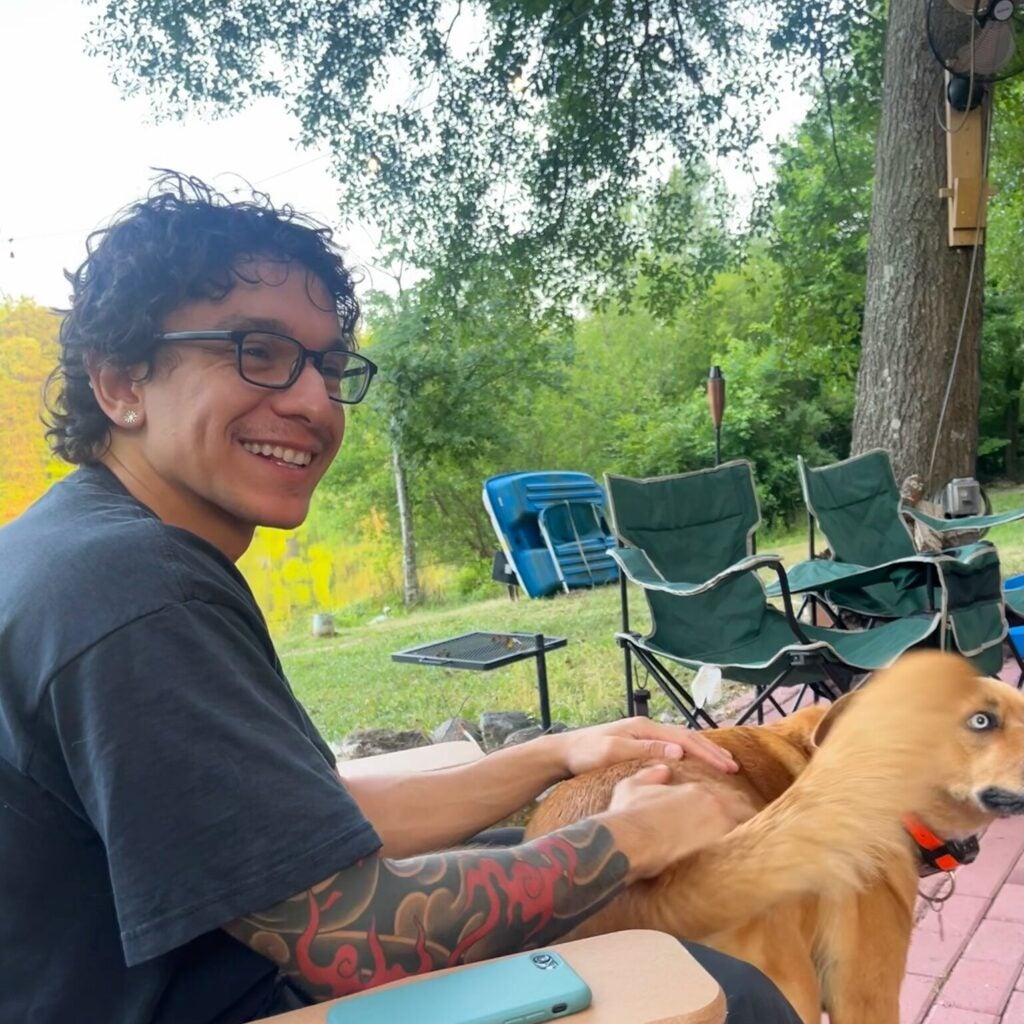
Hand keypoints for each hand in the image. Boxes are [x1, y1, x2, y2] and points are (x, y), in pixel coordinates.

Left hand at [551, 717, 736, 777]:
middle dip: (711, 751)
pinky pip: (671, 746)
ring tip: (722, 762)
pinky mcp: (638, 744)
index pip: (684, 739)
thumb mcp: (613, 752)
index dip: (707, 753)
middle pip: (686, 737)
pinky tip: (695, 761)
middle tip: (734, 766)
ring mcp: (643, 735)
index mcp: (644, 728)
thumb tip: (679, 752)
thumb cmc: (585, 754)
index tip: (727, 767)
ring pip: (681, 740)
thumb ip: (645, 751)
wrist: (563, 753)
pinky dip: (689, 753)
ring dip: (702, 751)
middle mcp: (646, 728)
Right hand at [602, 764, 754, 879]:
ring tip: (751, 849)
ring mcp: (719, 826)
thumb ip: (650, 775)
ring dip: (749, 834)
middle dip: (747, 817)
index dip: (729, 806)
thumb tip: (662, 769)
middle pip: (744, 809)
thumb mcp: (631, 786)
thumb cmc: (628, 815)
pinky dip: (745, 854)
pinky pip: (743, 851)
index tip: (730, 814)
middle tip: (749, 829)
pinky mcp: (720, 848)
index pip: (724, 795)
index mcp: (695, 790)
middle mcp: (712, 804)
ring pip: (747, 828)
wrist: (629, 840)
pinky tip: (746, 863)